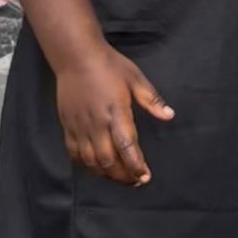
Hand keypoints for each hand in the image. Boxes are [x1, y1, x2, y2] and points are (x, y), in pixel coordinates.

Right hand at [55, 45, 173, 185]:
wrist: (76, 57)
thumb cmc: (110, 65)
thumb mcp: (135, 78)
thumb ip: (151, 100)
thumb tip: (169, 115)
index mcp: (117, 112)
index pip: (127, 147)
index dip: (136, 166)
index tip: (145, 176)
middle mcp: (97, 124)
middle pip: (109, 160)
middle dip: (123, 175)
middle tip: (136, 180)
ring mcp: (80, 127)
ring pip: (91, 161)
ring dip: (106, 174)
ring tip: (120, 177)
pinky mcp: (68, 127)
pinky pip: (75, 154)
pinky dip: (86, 165)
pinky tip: (96, 167)